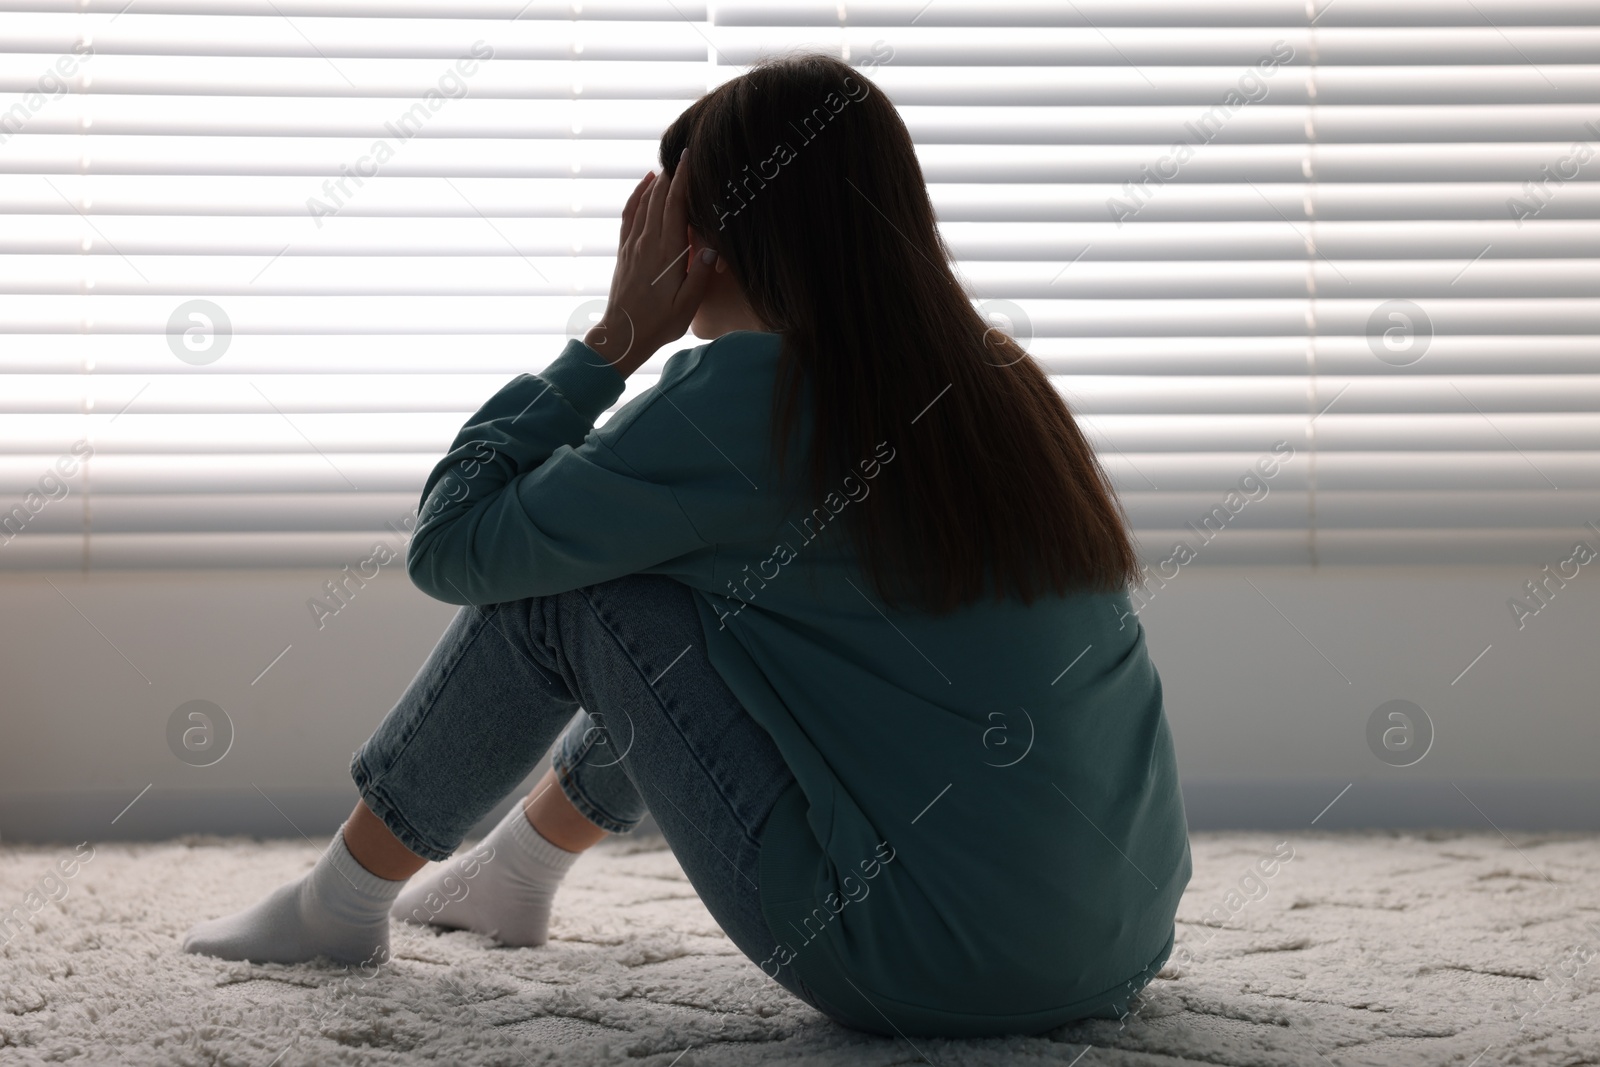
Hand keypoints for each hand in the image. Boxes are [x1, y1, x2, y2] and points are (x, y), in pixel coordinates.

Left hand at [583, 156, 717, 377]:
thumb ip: (700, 274)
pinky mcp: (625, 251)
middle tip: (684, 154)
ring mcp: (634, 245)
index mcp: (667, 253)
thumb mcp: (687, 305)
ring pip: (644, 203)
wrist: (623, 335)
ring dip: (656, 182)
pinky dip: (637, 196)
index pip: (675, 206)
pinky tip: (645, 186)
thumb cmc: (659, 323)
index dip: (683, 179)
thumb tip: (712, 247)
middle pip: (659, 198)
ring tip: (669, 166)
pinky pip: (629, 215)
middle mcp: (648, 243)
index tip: (689, 156)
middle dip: (672, 174)